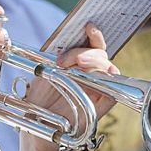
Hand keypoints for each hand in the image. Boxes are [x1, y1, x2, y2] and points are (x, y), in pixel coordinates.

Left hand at [26, 23, 118, 150]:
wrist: (37, 125)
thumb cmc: (39, 99)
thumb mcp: (44, 73)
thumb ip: (56, 58)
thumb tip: (64, 45)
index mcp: (78, 65)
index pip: (93, 45)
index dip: (94, 34)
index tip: (88, 25)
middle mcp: (90, 75)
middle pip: (101, 54)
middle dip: (85, 52)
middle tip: (66, 59)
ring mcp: (97, 89)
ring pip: (108, 69)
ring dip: (93, 63)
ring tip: (74, 65)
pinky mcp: (101, 105)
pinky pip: (113, 91)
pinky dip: (107, 83)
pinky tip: (94, 80)